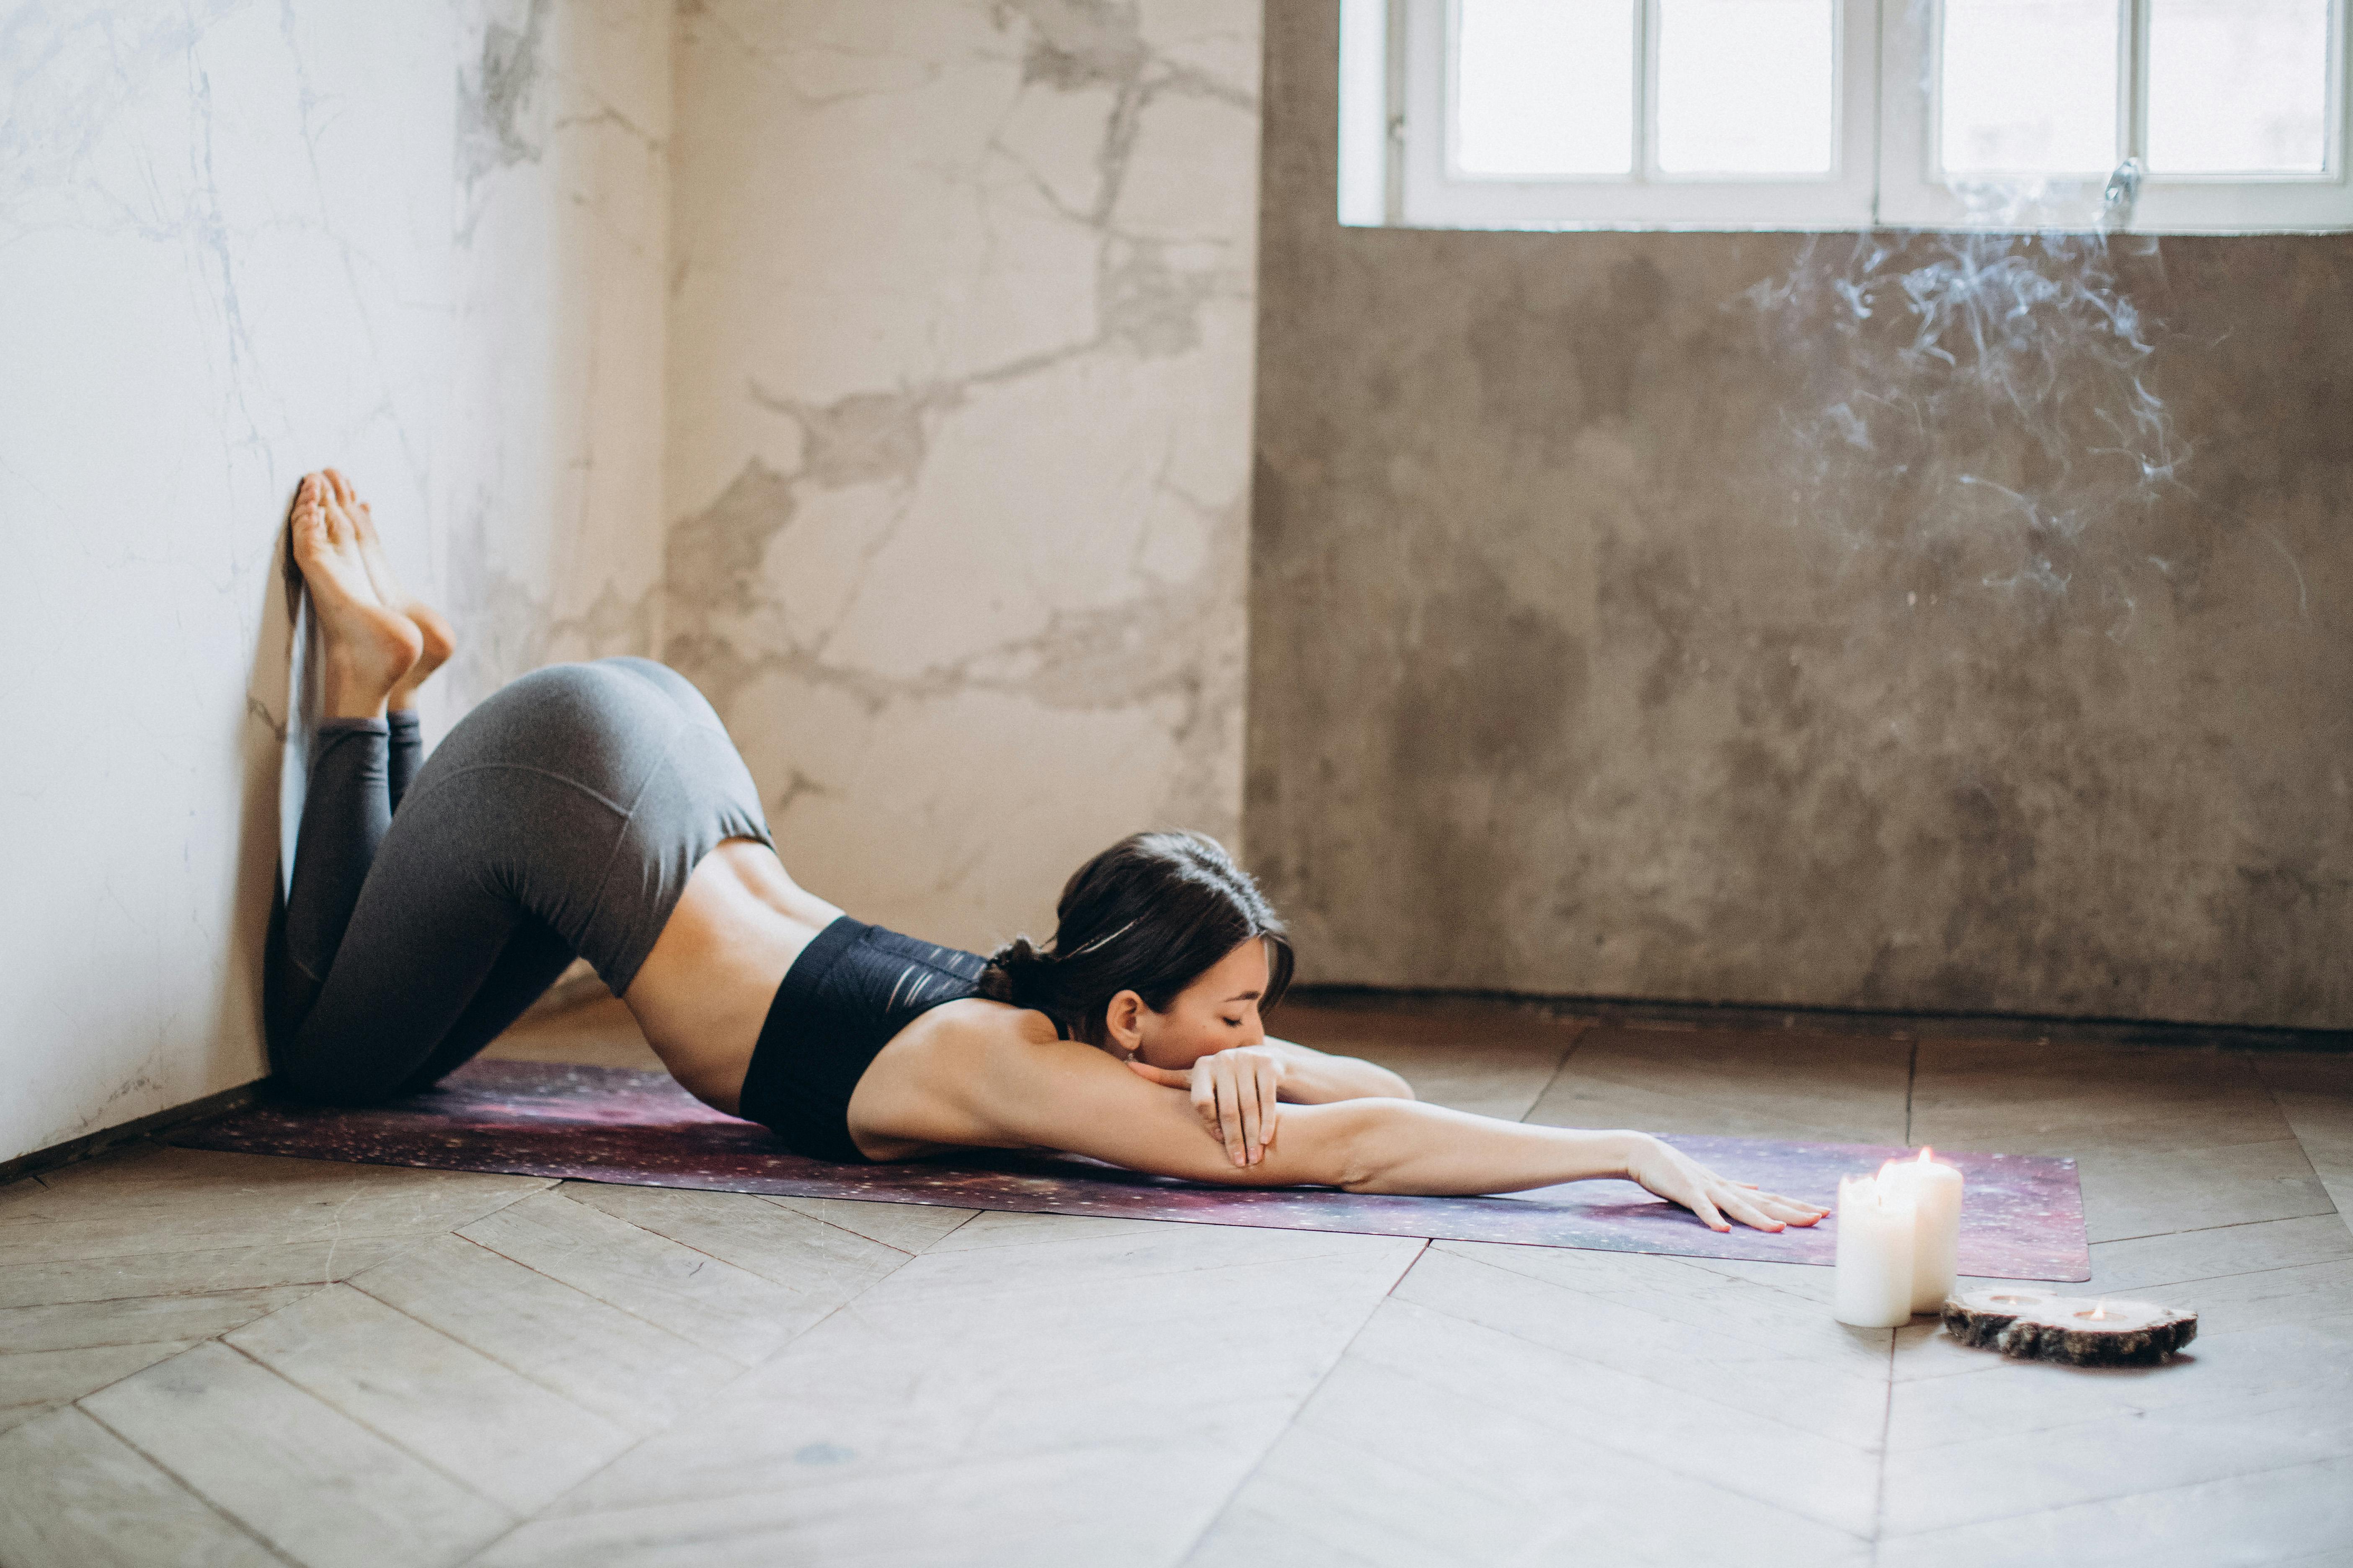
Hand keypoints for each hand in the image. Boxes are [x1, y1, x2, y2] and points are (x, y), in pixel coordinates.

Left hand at [1128, 1046, 1287, 1166]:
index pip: (1202, 1102)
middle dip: (1233, 1139)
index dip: (1209, 1124)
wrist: (1265, 1061)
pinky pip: (1268, 1098)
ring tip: (1253, 1159)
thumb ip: (1165, 1078)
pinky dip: (1268, 1121)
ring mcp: (1247, 1060)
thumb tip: (1127, 1066)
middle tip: (1238, 1163)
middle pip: (1227, 1108)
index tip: (1216, 1142)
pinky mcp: (1268, 1065)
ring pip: (1249, 1106)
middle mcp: (1223, 1060)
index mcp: (1202, 1067)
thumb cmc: (1223, 1077)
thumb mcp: (1195, 1078)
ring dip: (1252, 1135)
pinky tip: (1265, 1140)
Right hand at [1620, 1134, 1828, 1233]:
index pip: (1771, 1199)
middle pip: (1764, 1202)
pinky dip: (1712, 1219)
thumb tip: (1756, 1188)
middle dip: (1791, 1211)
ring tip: (1781, 1230)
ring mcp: (1707, 1189)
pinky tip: (1723, 1231)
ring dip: (1759, 1218)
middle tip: (1820, 1217)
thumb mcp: (1710, 1182)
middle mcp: (1726, 1187)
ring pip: (1738, 1206)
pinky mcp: (1687, 1191)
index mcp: (1732, 1188)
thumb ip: (1733, 1188)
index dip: (1795, 1206)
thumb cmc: (1676, 1170)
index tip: (1822, 1212)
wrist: (1645, 1153)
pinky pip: (1702, 1208)